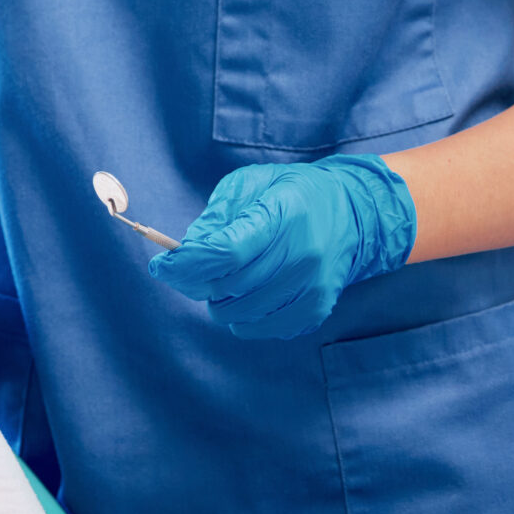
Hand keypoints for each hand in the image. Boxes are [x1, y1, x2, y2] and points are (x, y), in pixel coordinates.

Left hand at [150, 155, 417, 338]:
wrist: (352, 213)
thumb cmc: (291, 194)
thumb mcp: (250, 185)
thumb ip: (216, 217)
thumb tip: (183, 252)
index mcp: (283, 214)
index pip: (225, 252)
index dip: (185, 264)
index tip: (161, 266)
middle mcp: (302, 254)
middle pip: (228, 287)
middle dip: (197, 282)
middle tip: (192, 270)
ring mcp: (312, 286)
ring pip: (240, 314)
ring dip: (219, 301)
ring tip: (225, 280)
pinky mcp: (316, 310)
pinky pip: (261, 328)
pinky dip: (243, 317)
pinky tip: (248, 295)